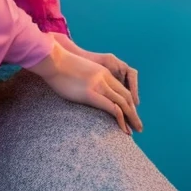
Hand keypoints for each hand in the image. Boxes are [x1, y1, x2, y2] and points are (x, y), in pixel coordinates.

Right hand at [26, 40, 142, 135]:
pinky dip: (121, 120)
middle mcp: (104, 77)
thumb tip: (82, 90)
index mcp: (102, 71)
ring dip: (131, 119)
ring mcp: (99, 85)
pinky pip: (112, 108)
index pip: (122, 88)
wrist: (52, 59)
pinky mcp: (91, 93)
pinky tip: (124, 129)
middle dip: (133, 113)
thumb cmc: (58, 66)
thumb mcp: (78, 71)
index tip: (131, 115)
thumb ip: (84, 79)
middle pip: (126, 97)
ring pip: (123, 104)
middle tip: (138, 126)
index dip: (128, 103)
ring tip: (136, 131)